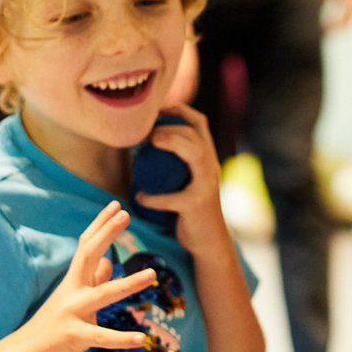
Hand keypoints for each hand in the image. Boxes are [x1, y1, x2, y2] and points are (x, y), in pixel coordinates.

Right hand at [7, 202, 157, 351]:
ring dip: (129, 283)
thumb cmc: (52, 326)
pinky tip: (141, 338)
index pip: (87, 246)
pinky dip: (121, 339)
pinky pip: (101, 337)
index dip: (101, 225)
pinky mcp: (74, 337)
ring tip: (152, 274)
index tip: (116, 205)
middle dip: (106, 235)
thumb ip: (92, 281)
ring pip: (103, 294)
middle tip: (125, 214)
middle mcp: (72, 292)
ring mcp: (72, 313)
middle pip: (88, 256)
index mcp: (74, 281)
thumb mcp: (73, 299)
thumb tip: (108, 262)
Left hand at [134, 103, 227, 255]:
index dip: (178, 110)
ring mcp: (207, 185)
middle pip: (196, 134)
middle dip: (170, 126)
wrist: (209, 241)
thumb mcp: (185, 180)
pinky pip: (172, 197)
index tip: (154, 111)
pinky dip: (153, 197)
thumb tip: (140, 141)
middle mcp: (211, 167)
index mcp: (208, 157)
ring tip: (147, 144)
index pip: (199, 123)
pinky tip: (139, 197)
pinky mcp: (197, 206)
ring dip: (172, 143)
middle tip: (145, 134)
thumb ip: (172, 162)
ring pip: (196, 154)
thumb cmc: (189, 209)